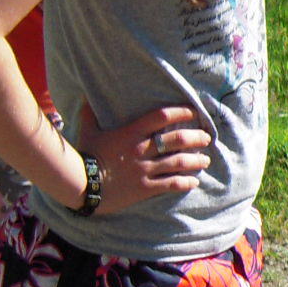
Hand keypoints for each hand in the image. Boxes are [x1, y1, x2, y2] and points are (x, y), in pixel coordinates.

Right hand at [74, 100, 212, 215]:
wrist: (80, 184)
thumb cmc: (84, 155)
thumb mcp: (87, 131)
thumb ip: (89, 114)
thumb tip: (85, 98)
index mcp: (130, 132)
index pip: (161, 117)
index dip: (181, 112)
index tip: (194, 112)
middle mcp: (141, 149)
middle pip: (177, 140)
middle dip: (196, 137)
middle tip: (207, 138)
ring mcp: (144, 169)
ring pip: (178, 162)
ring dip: (196, 160)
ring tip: (206, 160)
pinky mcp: (144, 188)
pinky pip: (171, 184)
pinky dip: (185, 182)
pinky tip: (194, 182)